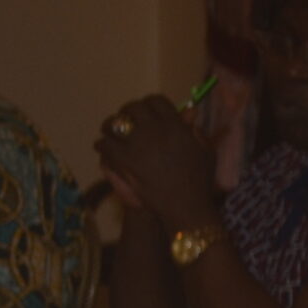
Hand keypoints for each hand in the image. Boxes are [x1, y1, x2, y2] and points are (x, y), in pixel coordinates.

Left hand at [93, 94, 216, 231]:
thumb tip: (189, 111)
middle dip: (128, 112)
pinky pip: (105, 144)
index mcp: (175, 125)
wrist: (186, 207)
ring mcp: (137, 143)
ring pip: (114, 123)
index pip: (156, 100)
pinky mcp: (123, 159)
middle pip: (133, 108)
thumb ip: (195, 131)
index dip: (149, 104)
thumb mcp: (205, 152)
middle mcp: (155, 129)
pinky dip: (103, 145)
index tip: (147, 112)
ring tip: (111, 133)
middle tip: (127, 121)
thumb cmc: (200, 182)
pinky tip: (105, 149)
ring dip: (111, 126)